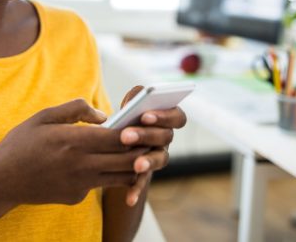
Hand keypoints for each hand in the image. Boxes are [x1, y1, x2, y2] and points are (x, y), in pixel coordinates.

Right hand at [0, 99, 147, 207]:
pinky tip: (101, 163)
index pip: (119, 138)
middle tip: (149, 138)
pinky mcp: (77, 197)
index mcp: (75, 141)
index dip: (136, 131)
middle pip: (127, 160)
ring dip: (131, 164)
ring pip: (120, 176)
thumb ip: (76, 109)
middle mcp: (82, 166)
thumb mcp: (44, 116)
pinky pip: (100, 184)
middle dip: (142, 149)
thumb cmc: (21, 143)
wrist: (1, 181)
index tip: (145, 123)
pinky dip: (107, 174)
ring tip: (134, 151)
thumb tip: (103, 115)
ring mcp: (81, 185)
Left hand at [118, 86, 186, 205]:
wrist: (118, 139)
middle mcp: (167, 137)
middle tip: (126, 136)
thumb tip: (135, 101)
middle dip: (145, 136)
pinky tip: (129, 199)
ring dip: (147, 162)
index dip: (163, 116)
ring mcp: (158, 156)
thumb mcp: (131, 101)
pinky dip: (137, 190)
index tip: (145, 115)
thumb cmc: (129, 113)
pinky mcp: (145, 172)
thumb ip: (136, 96)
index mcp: (168, 118)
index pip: (177, 117)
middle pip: (165, 137)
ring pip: (159, 160)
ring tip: (135, 165)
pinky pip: (144, 182)